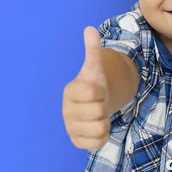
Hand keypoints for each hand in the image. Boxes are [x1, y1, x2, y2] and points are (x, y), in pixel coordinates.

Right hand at [62, 26, 110, 150]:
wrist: (91, 105)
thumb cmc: (93, 85)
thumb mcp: (95, 67)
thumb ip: (92, 50)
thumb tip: (90, 29)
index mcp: (70, 91)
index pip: (93, 92)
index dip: (100, 91)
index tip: (95, 90)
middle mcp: (66, 111)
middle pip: (99, 111)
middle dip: (104, 107)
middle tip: (98, 103)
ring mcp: (70, 127)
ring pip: (100, 128)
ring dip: (105, 122)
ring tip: (98, 116)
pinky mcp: (76, 142)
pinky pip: (98, 142)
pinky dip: (103, 136)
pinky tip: (97, 127)